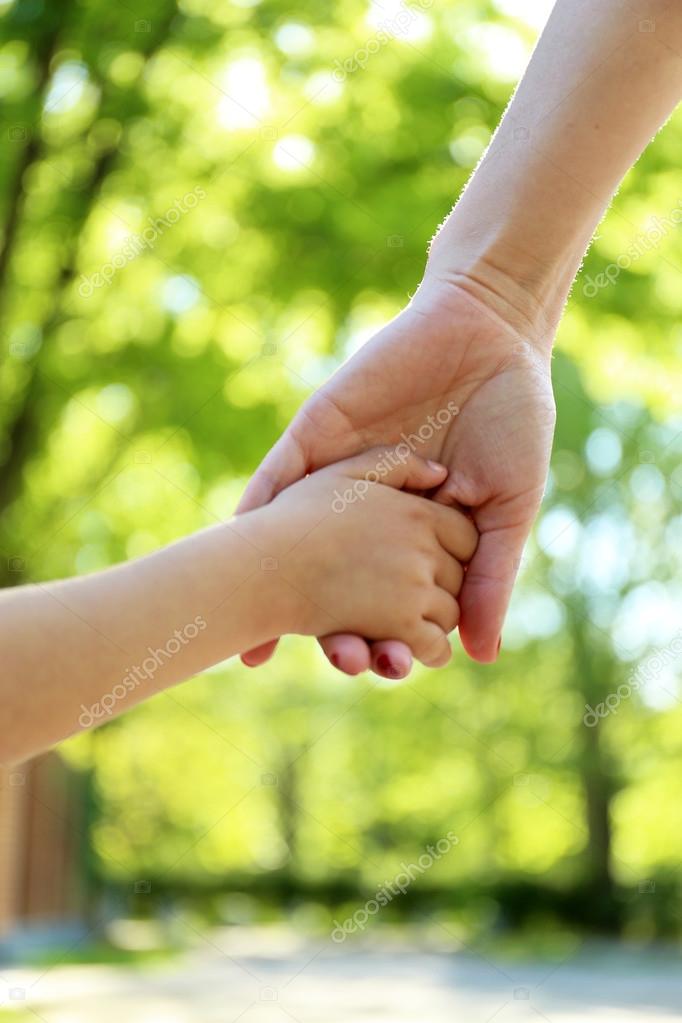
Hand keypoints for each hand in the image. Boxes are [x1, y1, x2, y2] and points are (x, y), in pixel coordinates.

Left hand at [238, 272, 555, 674]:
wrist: (490, 334)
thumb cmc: (511, 421)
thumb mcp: (508, 507)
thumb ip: (490, 577)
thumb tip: (480, 655)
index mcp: (413, 535)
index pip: (391, 600)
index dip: (389, 635)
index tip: (391, 667)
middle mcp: (366, 515)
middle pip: (338, 583)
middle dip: (335, 624)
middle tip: (342, 658)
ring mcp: (337, 476)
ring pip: (298, 542)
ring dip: (282, 585)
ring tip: (270, 637)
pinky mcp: (317, 437)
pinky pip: (278, 477)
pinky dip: (255, 513)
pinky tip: (237, 552)